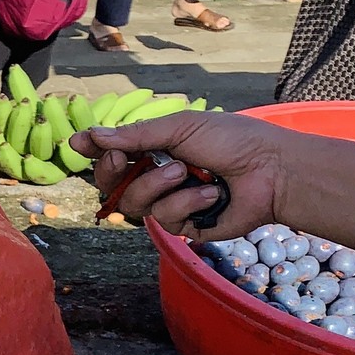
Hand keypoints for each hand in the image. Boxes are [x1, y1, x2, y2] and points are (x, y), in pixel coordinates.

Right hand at [71, 111, 354, 244]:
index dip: (96, 153)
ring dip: (158, 186)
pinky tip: (210, 194)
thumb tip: (87, 137)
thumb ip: (134, 135)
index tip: (83, 145)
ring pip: (134, 204)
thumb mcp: (180, 128)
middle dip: (114, 172)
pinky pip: (166, 219)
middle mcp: (158, 178)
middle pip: (112, 185)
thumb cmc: (232, 140)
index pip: (113, 156)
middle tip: (124, 159)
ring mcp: (170, 203)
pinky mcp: (186, 226)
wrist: (271, 170)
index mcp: (156, 150)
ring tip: (186, 173)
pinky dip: (187, 203)